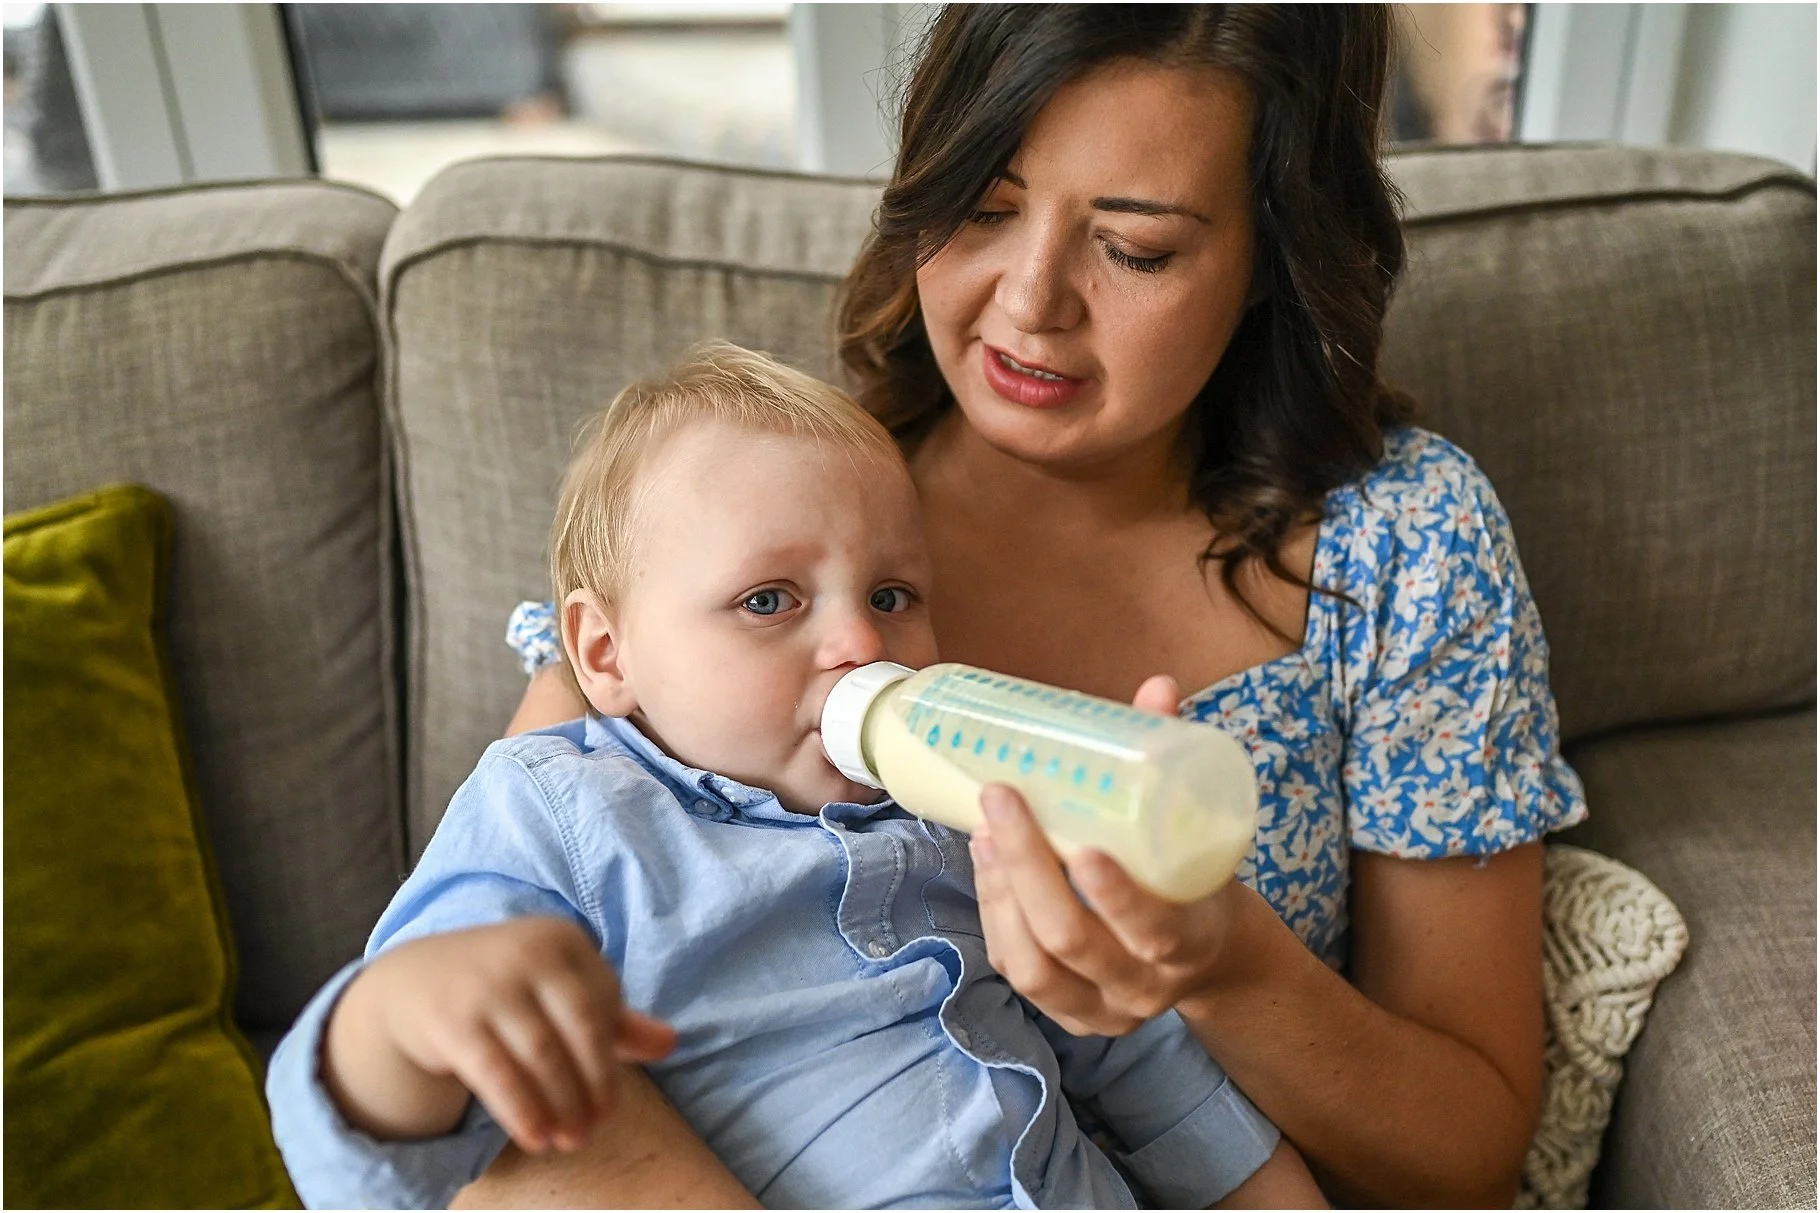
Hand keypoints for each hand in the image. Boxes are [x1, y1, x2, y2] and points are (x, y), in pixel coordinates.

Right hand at [339, 917, 675, 1153]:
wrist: (414, 980)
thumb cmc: (507, 986)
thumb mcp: (558, 988)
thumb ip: (614, 1017)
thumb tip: (670, 1043)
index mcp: (563, 940)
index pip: (604, 1003)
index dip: (610, 1056)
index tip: (610, 1097)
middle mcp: (528, 954)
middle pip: (581, 1029)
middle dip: (595, 1084)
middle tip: (597, 1126)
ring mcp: (488, 985)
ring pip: (542, 1056)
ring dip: (563, 1105)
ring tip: (571, 1139)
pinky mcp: (453, 1020)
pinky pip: (497, 1074)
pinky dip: (523, 1111)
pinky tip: (538, 1138)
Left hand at [968, 674, 1250, 1035]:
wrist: (1206, 953)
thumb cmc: (1193, 878)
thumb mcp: (1197, 831)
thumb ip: (1174, 761)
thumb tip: (1158, 687)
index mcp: (1189, 943)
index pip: (1153, 929)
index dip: (1115, 895)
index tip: (1083, 846)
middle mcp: (1143, 987)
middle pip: (1072, 940)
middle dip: (1027, 868)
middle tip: (1001, 798)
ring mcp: (1101, 1010)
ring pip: (1033, 964)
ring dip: (1000, 891)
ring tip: (984, 830)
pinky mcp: (1065, 1013)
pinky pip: (1017, 968)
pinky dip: (994, 913)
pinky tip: (986, 861)